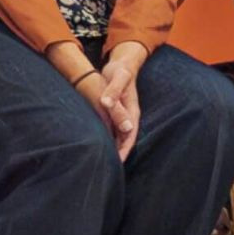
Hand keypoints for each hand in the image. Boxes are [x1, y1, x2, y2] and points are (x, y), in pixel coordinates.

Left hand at [84, 45, 146, 160]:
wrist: (122, 63)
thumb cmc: (120, 70)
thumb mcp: (118, 78)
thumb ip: (113, 92)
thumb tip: (107, 104)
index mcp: (132, 110)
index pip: (130, 135)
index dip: (124, 149)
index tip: (117, 163)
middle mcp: (129, 115)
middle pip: (126, 140)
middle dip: (119, 154)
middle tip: (108, 170)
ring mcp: (123, 115)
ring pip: (120, 137)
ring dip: (114, 149)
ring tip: (104, 163)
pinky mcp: (116, 113)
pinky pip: (114, 130)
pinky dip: (109, 139)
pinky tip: (101, 146)